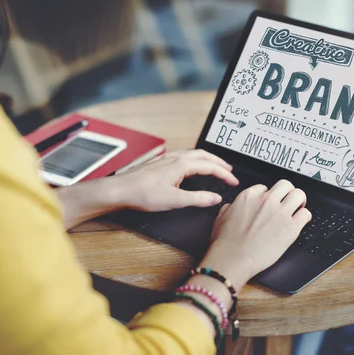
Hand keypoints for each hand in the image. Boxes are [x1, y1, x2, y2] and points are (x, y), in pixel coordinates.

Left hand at [113, 149, 238, 211]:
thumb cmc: (143, 194)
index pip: (210, 166)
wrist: (120, 190)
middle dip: (219, 162)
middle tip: (229, 171)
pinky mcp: (159, 162)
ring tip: (214, 166)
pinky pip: (183, 155)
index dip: (224, 174)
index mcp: (182, 165)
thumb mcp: (175, 200)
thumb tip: (215, 198)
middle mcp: (175, 158)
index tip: (233, 182)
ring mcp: (166, 158)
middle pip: (204, 156)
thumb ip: (198, 199)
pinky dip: (195, 159)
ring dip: (207, 159)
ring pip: (193, 153)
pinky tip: (190, 165)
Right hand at [199, 180, 310, 291]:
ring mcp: (280, 213)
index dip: (268, 196)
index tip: (269, 203)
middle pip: (286, 185)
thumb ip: (231, 206)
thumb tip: (234, 206)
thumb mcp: (221, 216)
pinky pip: (306, 214)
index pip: (265, 187)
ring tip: (297, 209)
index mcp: (249, 196)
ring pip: (299, 194)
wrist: (233, 258)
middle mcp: (266, 201)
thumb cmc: (225, 242)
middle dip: (287, 193)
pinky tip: (300, 222)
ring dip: (299, 201)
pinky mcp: (291, 228)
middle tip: (287, 201)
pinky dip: (304, 217)